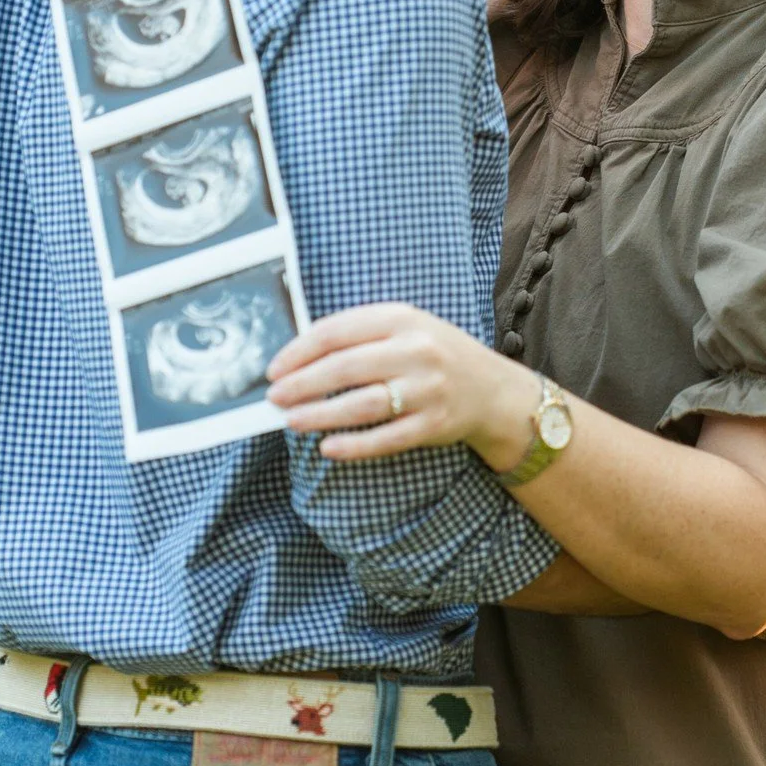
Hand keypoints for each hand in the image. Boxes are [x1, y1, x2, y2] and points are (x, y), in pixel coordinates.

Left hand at [267, 304, 535, 468]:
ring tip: (291, 421)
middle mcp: (416, 351)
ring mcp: (427, 389)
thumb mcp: (405, 328)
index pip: (337, 331)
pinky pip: (387, 439)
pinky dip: (354, 446)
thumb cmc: (434, 355)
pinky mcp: (434, 424)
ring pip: (362, 404)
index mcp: (402, 318)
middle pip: (345, 368)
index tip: (274, 369)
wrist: (491, 389)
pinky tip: (328, 447)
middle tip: (274, 397)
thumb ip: (360, 334)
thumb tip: (299, 356)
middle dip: (302, 384)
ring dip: (320, 415)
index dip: (299, 352)